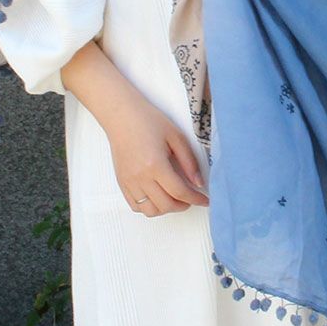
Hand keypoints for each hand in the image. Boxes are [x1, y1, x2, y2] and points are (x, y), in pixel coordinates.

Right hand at [105, 97, 209, 216]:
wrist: (122, 115)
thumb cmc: (148, 121)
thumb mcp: (176, 137)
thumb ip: (189, 162)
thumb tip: (198, 183)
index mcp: (156, 165)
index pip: (180, 192)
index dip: (195, 199)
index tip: (204, 200)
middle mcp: (141, 177)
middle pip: (166, 205)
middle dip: (183, 206)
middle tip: (191, 198)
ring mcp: (129, 181)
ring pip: (150, 210)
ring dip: (166, 209)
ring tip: (175, 199)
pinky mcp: (122, 182)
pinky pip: (135, 206)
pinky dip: (149, 207)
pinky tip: (158, 197)